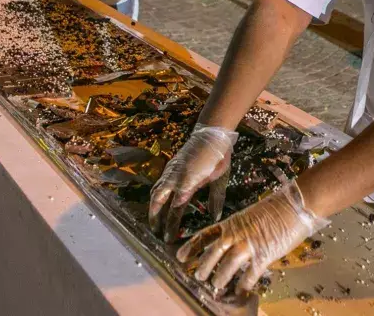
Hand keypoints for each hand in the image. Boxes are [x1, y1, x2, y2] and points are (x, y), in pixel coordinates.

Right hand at [148, 125, 237, 242]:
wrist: (211, 133)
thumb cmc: (218, 157)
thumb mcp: (220, 179)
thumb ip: (216, 199)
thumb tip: (215, 218)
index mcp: (187, 183)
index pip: (175, 209)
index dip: (171, 225)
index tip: (168, 238)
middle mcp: (174, 178)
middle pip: (158, 201)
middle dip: (155, 217)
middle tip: (156, 232)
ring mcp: (170, 170)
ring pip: (156, 191)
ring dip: (153, 206)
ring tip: (154, 219)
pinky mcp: (171, 165)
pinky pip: (159, 182)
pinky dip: (156, 194)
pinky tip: (160, 201)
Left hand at [176, 180, 328, 294]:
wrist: (294, 205)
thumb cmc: (275, 208)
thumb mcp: (250, 215)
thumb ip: (239, 229)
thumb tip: (233, 242)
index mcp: (231, 223)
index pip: (204, 235)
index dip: (191, 247)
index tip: (180, 257)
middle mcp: (235, 234)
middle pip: (212, 254)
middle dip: (203, 267)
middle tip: (197, 277)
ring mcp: (248, 246)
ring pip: (226, 267)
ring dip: (220, 279)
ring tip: (216, 287)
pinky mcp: (263, 256)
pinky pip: (249, 275)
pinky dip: (243, 286)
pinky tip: (241, 292)